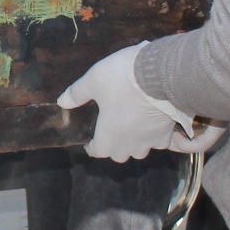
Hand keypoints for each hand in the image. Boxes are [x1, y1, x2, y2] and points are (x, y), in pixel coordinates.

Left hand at [57, 44, 221, 161]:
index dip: (94, 146)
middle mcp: (128, 145)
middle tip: (112, 131)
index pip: (98, 152)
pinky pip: (159, 142)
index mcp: (108, 137)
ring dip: (134, 143)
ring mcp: (150, 142)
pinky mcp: (167, 134)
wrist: (161, 75)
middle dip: (114, 146)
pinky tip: (153, 125)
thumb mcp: (93, 80)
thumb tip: (62, 102)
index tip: (92, 142)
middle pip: (119, 154)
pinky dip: (155, 137)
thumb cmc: (121, 80)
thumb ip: (77, 93)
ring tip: (132, 129)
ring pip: (140, 151)